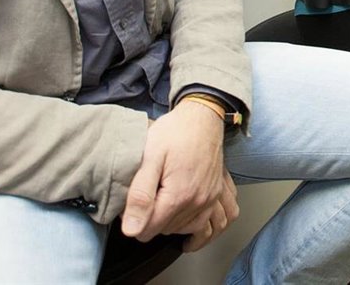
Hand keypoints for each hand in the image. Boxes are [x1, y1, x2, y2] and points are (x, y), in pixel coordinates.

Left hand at [121, 100, 236, 242]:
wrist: (202, 117)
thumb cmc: (175, 132)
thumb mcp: (149, 157)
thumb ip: (140, 196)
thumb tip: (131, 229)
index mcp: (179, 196)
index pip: (148, 230)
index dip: (133, 220)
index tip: (131, 204)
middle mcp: (199, 202)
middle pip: (167, 231)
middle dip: (152, 220)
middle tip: (145, 199)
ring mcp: (211, 199)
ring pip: (189, 230)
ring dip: (173, 226)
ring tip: (162, 212)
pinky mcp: (218, 193)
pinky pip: (216, 223)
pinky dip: (203, 229)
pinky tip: (190, 226)